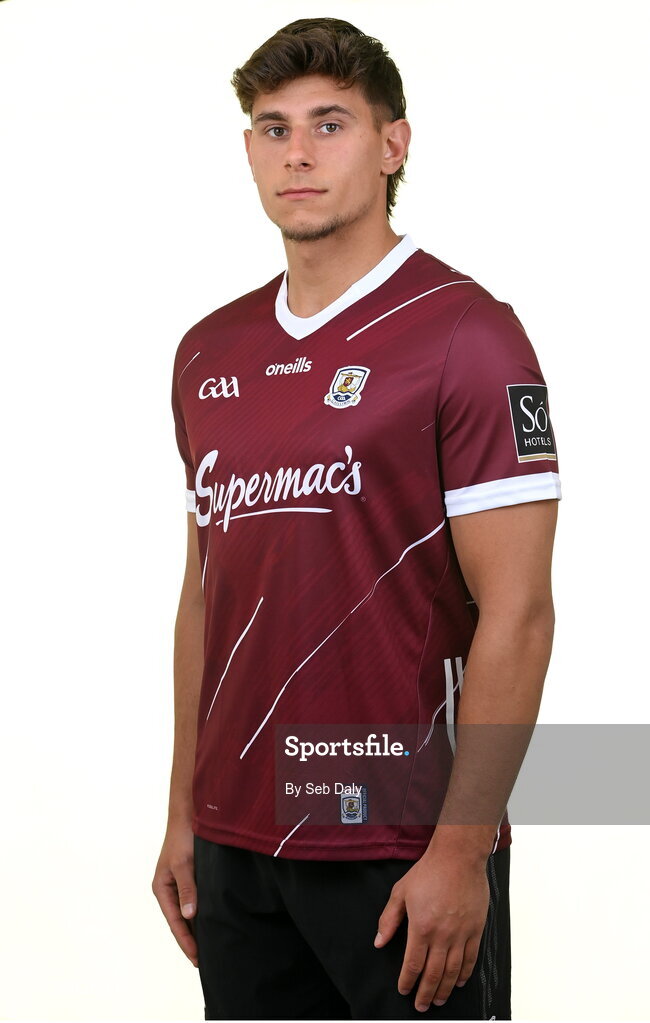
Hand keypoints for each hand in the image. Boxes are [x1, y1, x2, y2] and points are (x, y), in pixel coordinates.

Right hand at [151, 821, 198, 967]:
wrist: (190, 813)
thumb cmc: (183, 837)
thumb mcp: (184, 864)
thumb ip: (187, 889)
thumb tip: (189, 915)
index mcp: (162, 889)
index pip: (175, 923)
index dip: (186, 942)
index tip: (197, 961)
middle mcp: (170, 889)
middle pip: (181, 921)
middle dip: (192, 940)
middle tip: (207, 962)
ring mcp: (181, 883)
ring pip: (190, 912)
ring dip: (199, 928)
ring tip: (212, 948)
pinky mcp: (193, 877)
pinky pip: (198, 900)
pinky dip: (204, 912)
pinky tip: (215, 921)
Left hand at [373, 848, 489, 1011]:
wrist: (458, 858)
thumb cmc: (429, 872)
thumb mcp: (401, 892)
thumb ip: (389, 919)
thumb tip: (380, 941)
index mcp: (421, 927)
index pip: (413, 964)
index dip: (407, 981)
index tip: (404, 990)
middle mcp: (442, 935)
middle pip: (433, 974)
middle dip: (426, 993)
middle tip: (421, 1005)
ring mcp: (461, 934)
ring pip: (453, 971)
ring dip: (445, 989)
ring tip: (439, 1000)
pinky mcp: (476, 929)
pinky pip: (471, 958)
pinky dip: (465, 974)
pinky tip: (459, 982)